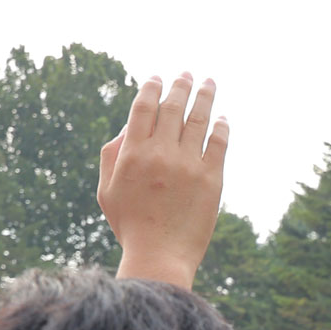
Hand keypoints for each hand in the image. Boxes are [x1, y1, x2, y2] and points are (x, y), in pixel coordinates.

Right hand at [99, 72, 227, 289]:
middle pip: (172, 107)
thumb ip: (113, 154)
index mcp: (132, 153)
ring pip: (198, 120)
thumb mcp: (107, 190)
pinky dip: (221, 126)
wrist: (159, 256)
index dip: (151, 88)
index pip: (143, 108)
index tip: (157, 77)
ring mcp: (187, 165)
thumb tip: (128, 126)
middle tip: (187, 73)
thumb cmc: (131, 226)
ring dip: (205, 97)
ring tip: (209, 83)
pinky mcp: (212, 179)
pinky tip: (222, 118)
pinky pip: (218, 143)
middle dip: (180, 85)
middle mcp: (160, 153)